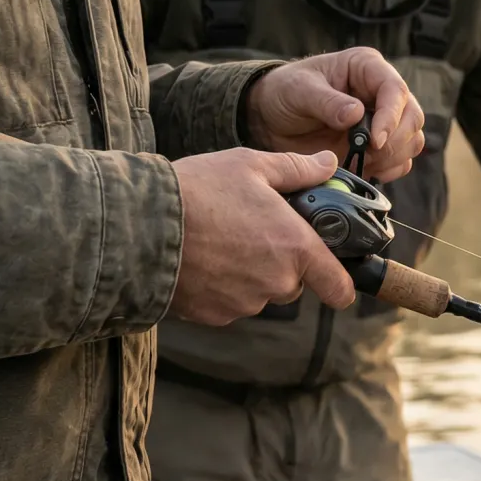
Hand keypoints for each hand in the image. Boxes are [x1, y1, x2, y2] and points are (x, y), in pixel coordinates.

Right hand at [168, 147, 355, 325]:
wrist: (139, 227)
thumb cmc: (198, 191)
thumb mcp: (250, 165)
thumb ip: (297, 169)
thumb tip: (328, 164)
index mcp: (295, 247)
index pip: (339, 287)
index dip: (341, 283)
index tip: (334, 275)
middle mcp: (276, 283)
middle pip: (294, 283)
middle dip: (281, 262)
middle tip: (254, 232)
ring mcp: (245, 303)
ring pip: (260, 292)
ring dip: (250, 273)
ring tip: (220, 240)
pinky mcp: (216, 316)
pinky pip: (230, 303)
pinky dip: (222, 286)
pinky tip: (202, 259)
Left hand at [246, 48, 425, 182]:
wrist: (271, 119)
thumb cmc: (285, 92)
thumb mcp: (298, 91)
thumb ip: (326, 102)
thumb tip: (357, 114)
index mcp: (366, 68)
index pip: (395, 90)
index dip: (391, 117)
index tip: (375, 140)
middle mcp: (381, 92)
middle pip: (412, 117)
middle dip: (394, 141)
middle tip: (367, 154)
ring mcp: (383, 120)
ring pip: (411, 141)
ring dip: (392, 157)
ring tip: (360, 161)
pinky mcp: (379, 146)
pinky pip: (400, 161)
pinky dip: (388, 170)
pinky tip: (364, 169)